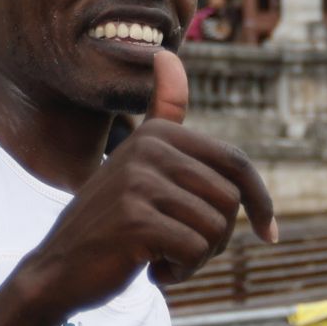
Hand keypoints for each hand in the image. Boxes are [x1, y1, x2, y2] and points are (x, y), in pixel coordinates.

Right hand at [17, 51, 275, 312]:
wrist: (57, 269)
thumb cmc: (109, 224)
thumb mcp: (137, 164)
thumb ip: (160, 116)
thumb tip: (165, 54)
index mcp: (157, 134)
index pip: (236, 164)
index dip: (261, 202)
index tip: (270, 233)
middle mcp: (147, 148)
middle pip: (230, 200)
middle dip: (218, 237)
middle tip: (182, 249)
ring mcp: (138, 181)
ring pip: (216, 228)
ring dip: (198, 257)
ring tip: (162, 257)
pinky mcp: (135, 219)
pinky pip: (194, 250)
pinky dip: (181, 271)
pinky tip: (152, 270)